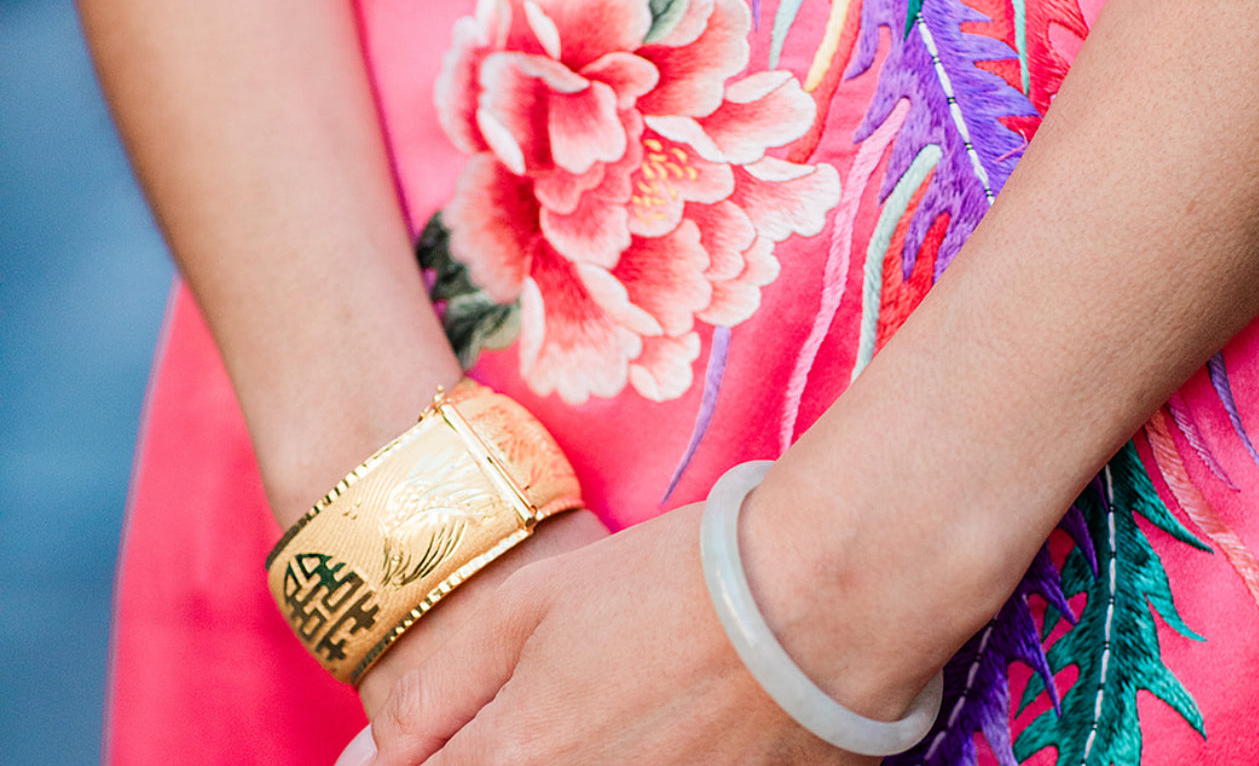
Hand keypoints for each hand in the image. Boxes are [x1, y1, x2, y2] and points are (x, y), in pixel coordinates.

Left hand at [358, 504, 881, 765]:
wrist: (818, 607)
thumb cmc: (670, 587)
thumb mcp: (532, 606)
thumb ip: (436, 690)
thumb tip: (363, 763)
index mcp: (514, 762)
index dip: (422, 760)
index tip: (457, 732)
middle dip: (495, 752)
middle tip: (545, 713)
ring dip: (559, 760)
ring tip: (605, 712)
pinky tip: (651, 734)